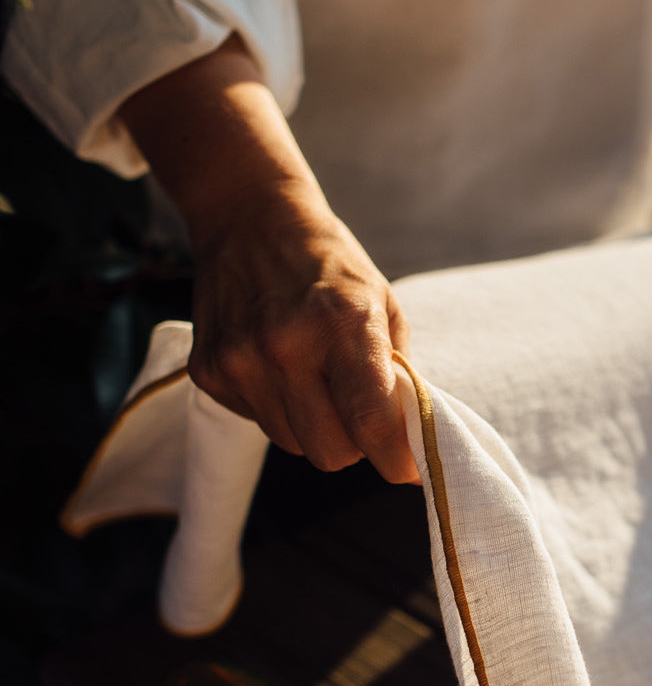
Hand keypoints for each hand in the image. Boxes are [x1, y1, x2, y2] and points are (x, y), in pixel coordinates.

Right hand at [188, 181, 416, 482]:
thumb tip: (408, 436)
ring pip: (293, 444)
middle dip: (353, 445)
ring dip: (313, 426)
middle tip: (359, 417)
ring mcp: (240, 359)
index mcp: (342, 325)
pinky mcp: (208, 371)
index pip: (371, 424)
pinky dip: (276, 407)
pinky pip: (257, 422)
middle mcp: (286, 345)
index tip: (408, 469)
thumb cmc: (330, 265)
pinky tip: (278, 366)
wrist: (249, 216)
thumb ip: (395, 372)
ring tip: (315, 380)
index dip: (396, 459)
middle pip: (330, 453)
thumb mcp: (381, 304)